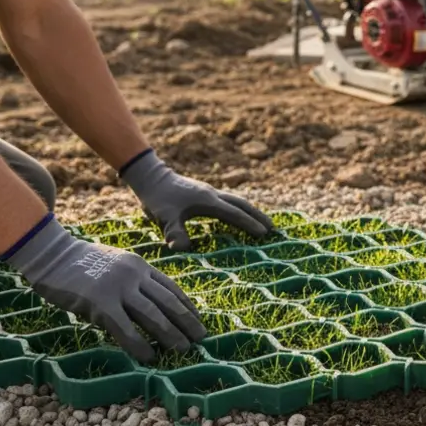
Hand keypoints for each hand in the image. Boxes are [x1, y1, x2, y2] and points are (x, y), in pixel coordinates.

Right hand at [2, 215, 205, 361]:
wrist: (52, 255)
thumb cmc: (81, 264)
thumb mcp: (116, 265)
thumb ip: (133, 282)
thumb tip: (149, 307)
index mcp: (140, 266)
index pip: (171, 288)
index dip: (187, 306)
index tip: (198, 320)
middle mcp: (134, 275)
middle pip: (167, 301)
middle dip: (186, 321)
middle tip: (201, 339)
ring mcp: (117, 288)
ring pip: (151, 314)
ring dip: (170, 334)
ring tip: (183, 350)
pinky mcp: (99, 302)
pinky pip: (124, 327)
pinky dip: (139, 344)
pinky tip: (149, 356)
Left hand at [120, 149, 272, 250]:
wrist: (150, 177)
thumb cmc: (157, 198)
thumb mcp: (164, 217)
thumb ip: (174, 232)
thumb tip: (181, 248)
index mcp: (208, 201)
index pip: (234, 214)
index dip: (249, 224)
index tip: (265, 234)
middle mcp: (213, 195)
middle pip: (242, 205)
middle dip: (258, 216)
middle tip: (274, 229)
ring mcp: (209, 193)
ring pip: (237, 201)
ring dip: (251, 212)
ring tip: (263, 223)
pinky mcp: (204, 194)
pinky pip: (228, 202)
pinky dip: (239, 209)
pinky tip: (238, 217)